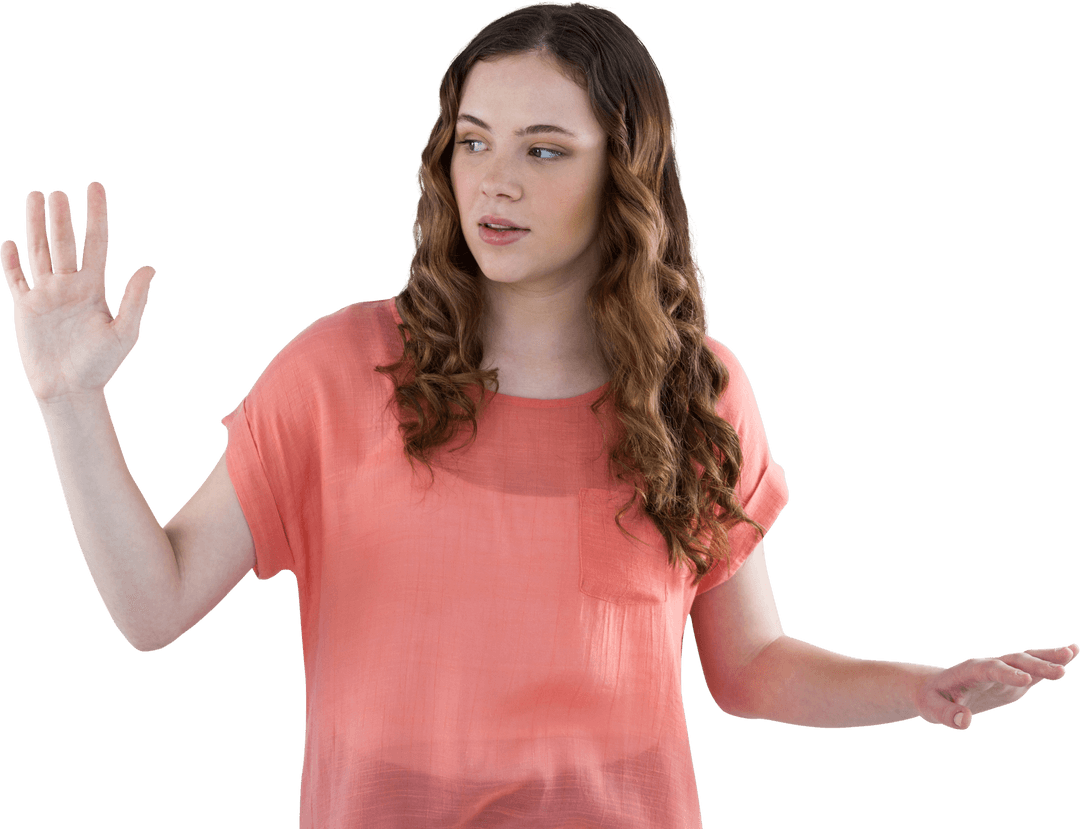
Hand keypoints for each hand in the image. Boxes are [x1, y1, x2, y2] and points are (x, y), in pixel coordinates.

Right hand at [1, 182, 154, 406]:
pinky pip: (17, 279)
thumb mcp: (124, 332)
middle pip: (64, 242)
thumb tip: (149, 268)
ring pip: (40, 251)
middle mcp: (70, 286)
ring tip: (34, 197)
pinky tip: (10, 243)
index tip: (95, 187)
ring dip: (36, 226)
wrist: (70, 388)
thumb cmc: (101, 364)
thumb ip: (134, 299)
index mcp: (95, 287)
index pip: (96, 241)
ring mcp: (47, 295)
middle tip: (58, 192)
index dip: (96, 213)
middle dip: (62, 217)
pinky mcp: (26, 308)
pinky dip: (12, 262)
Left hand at [916, 643, 1077, 730]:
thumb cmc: (930, 699)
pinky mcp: (1011, 680)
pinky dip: (1049, 663)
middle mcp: (987, 667)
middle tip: (1060, 672)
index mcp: (968, 672)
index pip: (989, 669)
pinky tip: (1071, 654)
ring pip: (1025, 661)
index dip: (1006, 674)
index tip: (1025, 681)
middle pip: (1012, 662)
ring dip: (1047, 657)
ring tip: (1072, 652)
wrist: (933, 689)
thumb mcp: (931, 708)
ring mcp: (1001, 672)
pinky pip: (1031, 670)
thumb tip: (965, 721)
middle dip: (1035, 665)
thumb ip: (946, 714)